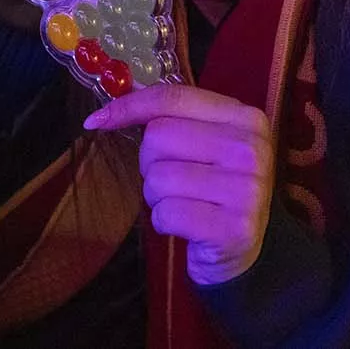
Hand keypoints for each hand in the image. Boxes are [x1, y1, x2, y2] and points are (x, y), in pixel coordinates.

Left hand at [86, 86, 272, 285]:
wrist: (244, 252)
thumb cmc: (214, 191)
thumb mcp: (207, 146)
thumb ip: (172, 119)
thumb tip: (107, 112)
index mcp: (245, 118)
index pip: (174, 98)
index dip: (130, 106)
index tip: (97, 119)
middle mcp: (251, 149)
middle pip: (159, 136)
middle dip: (150, 162)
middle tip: (171, 180)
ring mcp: (247, 189)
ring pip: (159, 177)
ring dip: (156, 196)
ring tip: (181, 204)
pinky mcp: (234, 227)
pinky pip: (168, 213)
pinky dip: (164, 221)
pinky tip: (185, 226)